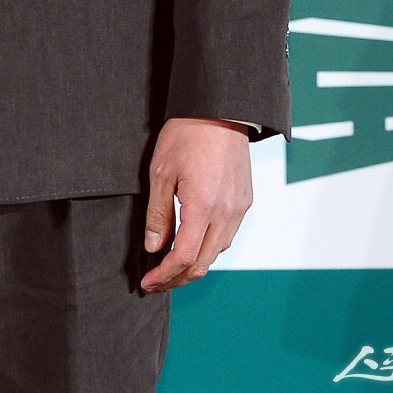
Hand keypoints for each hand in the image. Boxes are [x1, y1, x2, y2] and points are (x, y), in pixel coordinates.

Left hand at [140, 117, 251, 292]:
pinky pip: (227, 234)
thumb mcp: (161, 172)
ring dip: (194, 264)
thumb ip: (158, 214)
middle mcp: (226, 213)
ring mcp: (239, 208)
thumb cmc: (187, 134)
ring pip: (217, 251)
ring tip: (171, 264)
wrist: (219, 110)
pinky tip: (193, 242)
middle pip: (203, 263)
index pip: (184, 258)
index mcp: (203, 206)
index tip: (148, 283)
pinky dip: (209, 246)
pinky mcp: (245, 200)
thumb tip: (154, 247)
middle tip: (157, 282)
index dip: (164, 275)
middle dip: (178, 278)